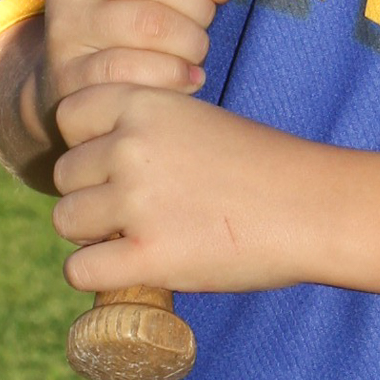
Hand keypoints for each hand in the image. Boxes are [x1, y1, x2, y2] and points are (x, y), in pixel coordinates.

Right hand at [40, 0, 241, 117]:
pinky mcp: (69, 73)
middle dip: (200, 8)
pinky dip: (175, 79)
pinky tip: (181, 80)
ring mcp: (66, 24)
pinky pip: (140, 72)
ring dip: (192, 48)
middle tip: (197, 27)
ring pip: (154, 27)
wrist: (80, 82)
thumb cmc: (140, 16)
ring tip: (189, 55)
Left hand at [50, 83, 312, 295]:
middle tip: (135, 211)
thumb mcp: (200, 120)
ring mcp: (135, 202)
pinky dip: (98, 276)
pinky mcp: (147, 256)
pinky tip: (128, 272)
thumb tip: (104, 167)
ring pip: (66, 221)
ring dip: (92, 235)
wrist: (315, 206)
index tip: (115, 163)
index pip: (69, 115)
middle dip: (92, 193)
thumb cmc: (266, 165)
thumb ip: (150, 132)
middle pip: (64, 175)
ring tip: (136, 239)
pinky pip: (80, 270)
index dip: (87, 142)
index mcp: (144, 104)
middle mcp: (130, 147)